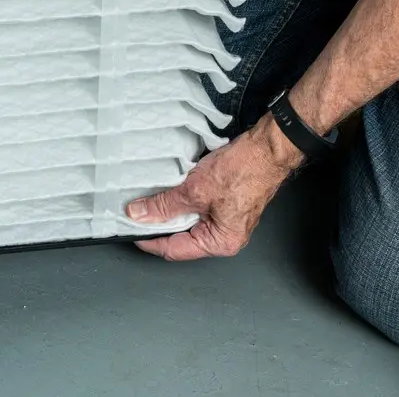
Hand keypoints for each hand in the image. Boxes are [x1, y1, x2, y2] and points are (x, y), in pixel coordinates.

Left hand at [127, 120, 301, 260]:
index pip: (174, 249)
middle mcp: (225, 236)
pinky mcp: (227, 203)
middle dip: (159, 223)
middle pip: (182, 236)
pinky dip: (184, 199)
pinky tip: (172, 188)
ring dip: (171, 209)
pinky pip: (199, 208)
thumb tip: (139, 214)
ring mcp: (227, 220)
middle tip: (138, 211)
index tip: (131, 229)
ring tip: (153, 198)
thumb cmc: (243, 170)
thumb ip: (164, 205)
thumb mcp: (194, 190)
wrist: (266, 148)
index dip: (150, 239)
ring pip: (189, 220)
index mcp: (220, 243)